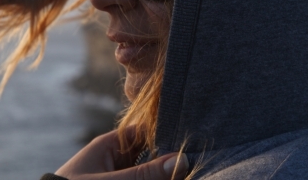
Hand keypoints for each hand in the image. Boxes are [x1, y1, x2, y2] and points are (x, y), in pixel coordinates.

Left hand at [55, 129, 188, 179]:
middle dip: (170, 161)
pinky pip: (143, 179)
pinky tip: (177, 179)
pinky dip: (156, 179)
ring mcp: (121, 176)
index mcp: (110, 146)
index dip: (167, 134)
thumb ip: (145, 174)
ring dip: (165, 174)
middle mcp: (118, 160)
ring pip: (149, 173)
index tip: (192, 139)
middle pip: (151, 155)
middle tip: (197, 162)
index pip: (144, 132)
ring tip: (191, 174)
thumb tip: (181, 161)